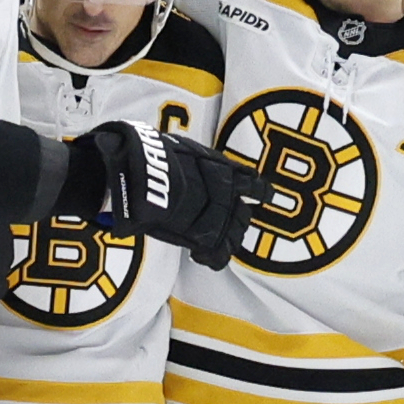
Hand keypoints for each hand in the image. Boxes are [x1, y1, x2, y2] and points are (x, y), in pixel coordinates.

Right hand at [69, 121, 265, 267]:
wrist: (141, 174)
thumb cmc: (149, 153)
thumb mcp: (175, 146)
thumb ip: (187, 157)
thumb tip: (176, 155)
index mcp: (221, 166)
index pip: (250, 181)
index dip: (257, 190)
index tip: (262, 195)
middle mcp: (226, 192)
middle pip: (243, 213)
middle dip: (238, 219)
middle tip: (231, 224)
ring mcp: (218, 215)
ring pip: (235, 234)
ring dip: (228, 239)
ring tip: (217, 243)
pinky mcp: (204, 237)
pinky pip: (218, 254)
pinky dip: (212, 258)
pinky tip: (201, 256)